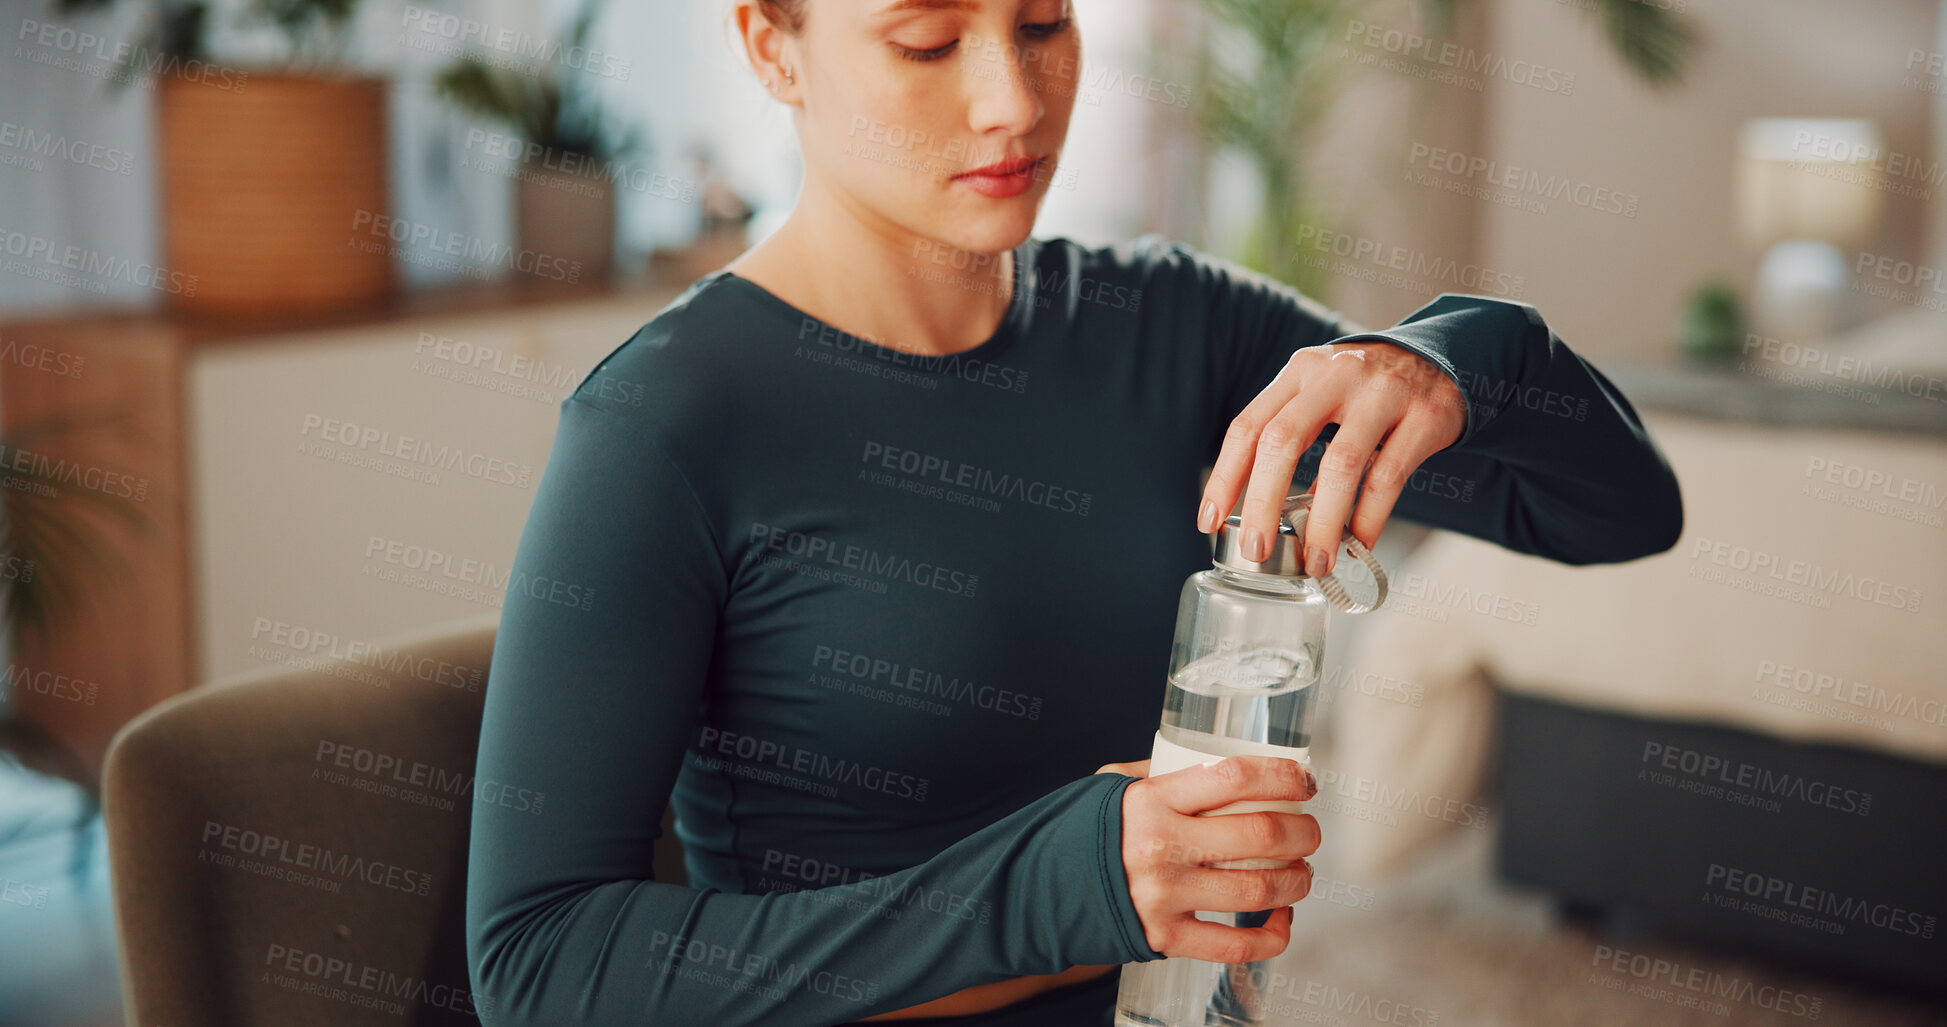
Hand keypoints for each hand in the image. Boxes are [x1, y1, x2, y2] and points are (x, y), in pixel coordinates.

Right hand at [1096, 756, 1319, 961]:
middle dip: (1303, 831)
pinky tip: (1282, 917)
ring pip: (1260, 889)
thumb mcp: (1111, 786)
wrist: (1037, 892)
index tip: (1304, 780)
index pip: (1233, 777)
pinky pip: (1239, 944)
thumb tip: (1222, 761)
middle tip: (1309, 829)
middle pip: (1261, 834)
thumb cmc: (1081, 832)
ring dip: (1298, 880)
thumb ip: (1162, 772)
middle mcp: (1160, 847)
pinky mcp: (1166, 939)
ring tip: (1302, 871)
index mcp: (1150, 800)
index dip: (1282, 776)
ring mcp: (1165, 897)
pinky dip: (1274, 934)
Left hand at [1197, 341, 1465, 575]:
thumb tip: (1265, 514)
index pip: (1249, 425)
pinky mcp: (1425, 416)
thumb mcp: (1323, 395)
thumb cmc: (1368, 391)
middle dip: (1263, 502)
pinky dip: (1370, 518)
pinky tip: (1360, 544)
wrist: (1444, 361)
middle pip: (1283, 440)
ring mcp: (1383, 392)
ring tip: (1316, 562)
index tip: (1209, 521)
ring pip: (1340, 463)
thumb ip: (1293, 437)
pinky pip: (1389, 477)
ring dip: (1323, 522)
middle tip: (1256, 549)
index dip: (1225, 477)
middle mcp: (1336, 375)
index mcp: (1300, 372)